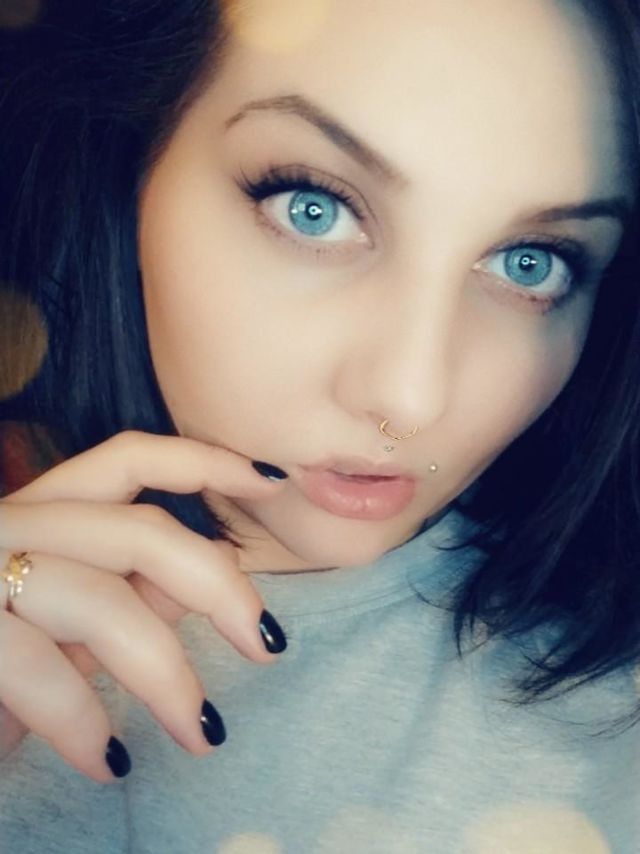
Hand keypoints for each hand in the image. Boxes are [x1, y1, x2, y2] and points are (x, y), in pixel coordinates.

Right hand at [0, 431, 287, 782]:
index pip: (128, 458)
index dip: (203, 459)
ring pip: (102, 604)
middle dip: (219, 589)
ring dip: (166, 678)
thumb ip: (135, 585)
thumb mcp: (72, 617)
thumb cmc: (1, 658)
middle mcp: (11, 524)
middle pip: (140, 533)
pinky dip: (84, 722)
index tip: (272, 478)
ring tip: (203, 733)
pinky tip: (109, 763)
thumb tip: (219, 566)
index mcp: (43, 510)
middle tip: (269, 646)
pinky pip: (39, 671)